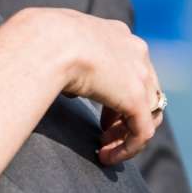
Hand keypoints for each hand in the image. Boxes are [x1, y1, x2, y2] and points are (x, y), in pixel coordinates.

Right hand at [54, 12, 164, 164]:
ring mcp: (140, 75)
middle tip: (103, 134)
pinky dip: (127, 149)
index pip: (130, 68)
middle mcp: (135, 51)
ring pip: (148, 113)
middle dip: (124, 116)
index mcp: (117, 34)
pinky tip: (106, 157)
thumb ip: (66, 62)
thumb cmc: (43, 41)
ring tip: (105, 148)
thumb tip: (63, 82)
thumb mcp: (58, 48)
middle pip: (145, 91)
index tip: (100, 114)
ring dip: (126, 134)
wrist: (51, 41)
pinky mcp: (136, 99)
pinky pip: (142, 132)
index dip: (117, 95)